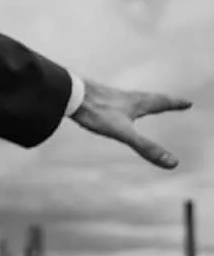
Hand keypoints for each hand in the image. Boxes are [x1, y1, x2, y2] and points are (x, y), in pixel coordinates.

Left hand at [69, 78, 190, 168]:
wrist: (68, 93)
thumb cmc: (95, 111)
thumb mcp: (123, 133)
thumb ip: (146, 147)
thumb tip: (173, 163)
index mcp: (135, 103)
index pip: (160, 103)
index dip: (174, 104)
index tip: (187, 102)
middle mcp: (124, 96)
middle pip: (148, 98)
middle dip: (161, 101)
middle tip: (170, 100)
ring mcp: (108, 95)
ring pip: (129, 97)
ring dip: (141, 99)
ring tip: (142, 101)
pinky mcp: (93, 95)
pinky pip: (111, 98)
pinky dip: (119, 101)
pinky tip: (109, 103)